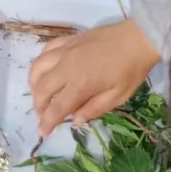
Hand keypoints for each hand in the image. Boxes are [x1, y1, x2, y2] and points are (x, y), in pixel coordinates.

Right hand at [28, 19, 160, 137]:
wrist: (136, 39)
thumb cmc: (130, 70)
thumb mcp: (117, 96)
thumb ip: (94, 109)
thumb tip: (75, 120)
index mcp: (80, 84)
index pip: (57, 108)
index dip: (47, 122)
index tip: (41, 133)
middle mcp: (66, 67)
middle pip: (42, 88)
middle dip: (38, 105)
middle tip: (43, 115)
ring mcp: (64, 51)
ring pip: (37, 68)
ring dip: (34, 84)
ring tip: (40, 93)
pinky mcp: (67, 40)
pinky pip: (45, 50)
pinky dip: (41, 63)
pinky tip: (46, 69)